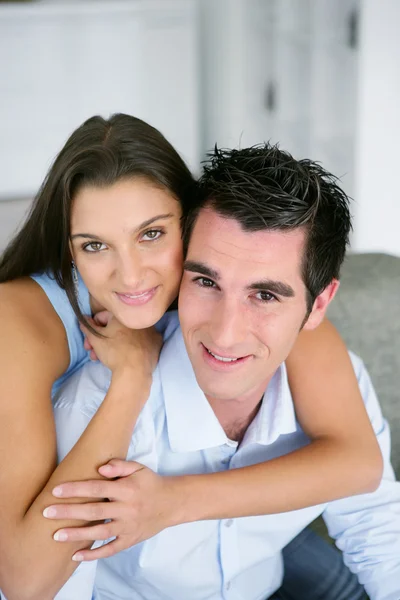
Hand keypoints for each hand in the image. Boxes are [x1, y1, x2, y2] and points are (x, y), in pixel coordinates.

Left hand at [44, 460, 180, 560]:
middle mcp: (126, 509)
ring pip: (99, 533)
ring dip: (77, 535)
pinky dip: (94, 554)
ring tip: (56, 536)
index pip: (97, 488)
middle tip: (47, 513)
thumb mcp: (138, 468)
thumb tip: (100, 467)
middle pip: (94, 511)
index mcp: (126, 489)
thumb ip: (119, 465)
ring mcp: (128, 527)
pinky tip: (77, 556)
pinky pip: (110, 549)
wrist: (172, 503)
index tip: (56, 490)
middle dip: (69, 512)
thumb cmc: (150, 483)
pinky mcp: (130, 540)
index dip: (76, 489)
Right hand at [81, 314, 161, 376]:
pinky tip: (124, 357)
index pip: (101, 317)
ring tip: (104, 359)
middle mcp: (137, 319)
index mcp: (123, 315)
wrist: (135, 372)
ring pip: (126, 336)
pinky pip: (140, 342)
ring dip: (113, 345)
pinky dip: (131, 347)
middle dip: (101, 340)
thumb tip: (83, 318)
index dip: (92, 329)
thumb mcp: (96, 339)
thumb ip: (87, 326)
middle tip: (93, 353)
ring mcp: (150, 331)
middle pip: (114, 328)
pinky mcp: (157, 343)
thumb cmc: (114, 352)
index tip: (88, 342)